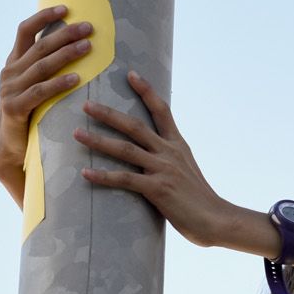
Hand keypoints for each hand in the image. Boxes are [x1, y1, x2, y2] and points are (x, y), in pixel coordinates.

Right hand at [0, 6, 94, 205]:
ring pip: (42, 66)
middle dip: (65, 33)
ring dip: (67, 54)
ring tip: (89, 46)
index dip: (44, 16)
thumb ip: (43, 68)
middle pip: (40, 45)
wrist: (7, 149)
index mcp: (13, 63)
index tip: (65, 7)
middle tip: (89, 27)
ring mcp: (10, 90)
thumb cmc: (28, 115)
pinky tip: (76, 78)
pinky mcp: (14, 108)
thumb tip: (70, 45)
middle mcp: (10, 72)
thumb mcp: (33, 87)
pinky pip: (40, 92)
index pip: (26, 30)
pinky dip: (59, 84)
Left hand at [77, 73, 231, 247]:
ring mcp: (163, 170)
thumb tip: (151, 157)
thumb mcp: (187, 170)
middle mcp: (169, 152)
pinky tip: (86, 174)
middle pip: (135, 126)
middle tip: (86, 105)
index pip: (162, 110)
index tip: (131, 74)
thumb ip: (169, 160)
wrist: (216, 219)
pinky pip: (125, 179)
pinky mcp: (157, 189)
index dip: (146, 91)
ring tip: (76, 134)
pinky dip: (104, 176)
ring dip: (98, 140)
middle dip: (108, 114)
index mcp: (177, 145)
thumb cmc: (200, 200)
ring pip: (125, 149)